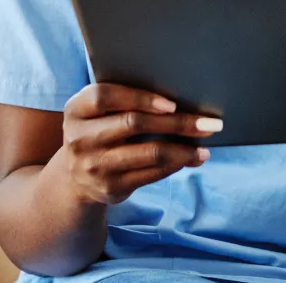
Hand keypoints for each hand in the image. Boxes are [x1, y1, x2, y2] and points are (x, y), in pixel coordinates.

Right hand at [56, 83, 221, 204]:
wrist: (75, 178)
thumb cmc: (98, 131)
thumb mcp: (96, 113)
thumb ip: (123, 101)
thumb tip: (179, 99)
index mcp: (76, 110)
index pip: (105, 96)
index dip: (139, 97)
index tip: (172, 103)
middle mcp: (81, 138)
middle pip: (134, 123)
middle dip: (177, 122)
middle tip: (210, 123)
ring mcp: (95, 166)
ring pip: (149, 153)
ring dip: (183, 150)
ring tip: (206, 147)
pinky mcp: (111, 188)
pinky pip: (151, 174)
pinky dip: (175, 165)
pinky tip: (191, 159)